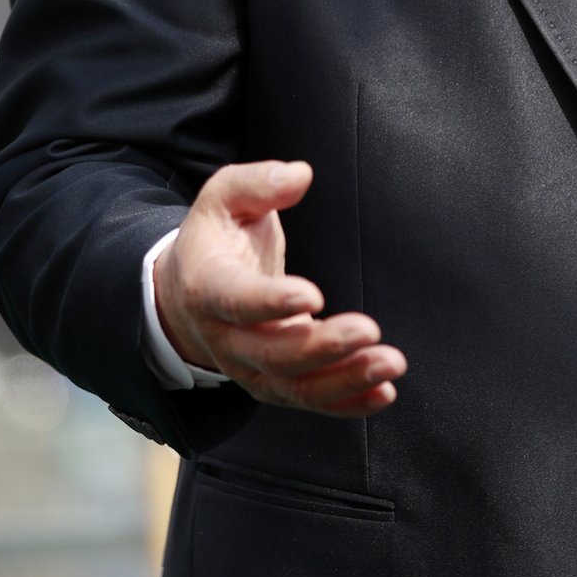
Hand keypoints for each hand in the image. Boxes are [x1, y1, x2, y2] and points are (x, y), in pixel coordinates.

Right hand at [153, 160, 405, 414]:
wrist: (186, 297)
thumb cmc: (215, 240)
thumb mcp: (222, 199)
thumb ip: (256, 183)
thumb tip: (299, 175)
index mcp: (209, 288)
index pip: (237, 301)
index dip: (271, 303)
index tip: (312, 296)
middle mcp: (226, 338)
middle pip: (272, 354)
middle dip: (322, 347)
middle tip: (368, 331)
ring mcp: (250, 368)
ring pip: (295, 386)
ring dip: (344, 379)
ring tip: (389, 364)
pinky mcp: (274, 384)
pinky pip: (309, 400)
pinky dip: (347, 402)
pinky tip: (383, 393)